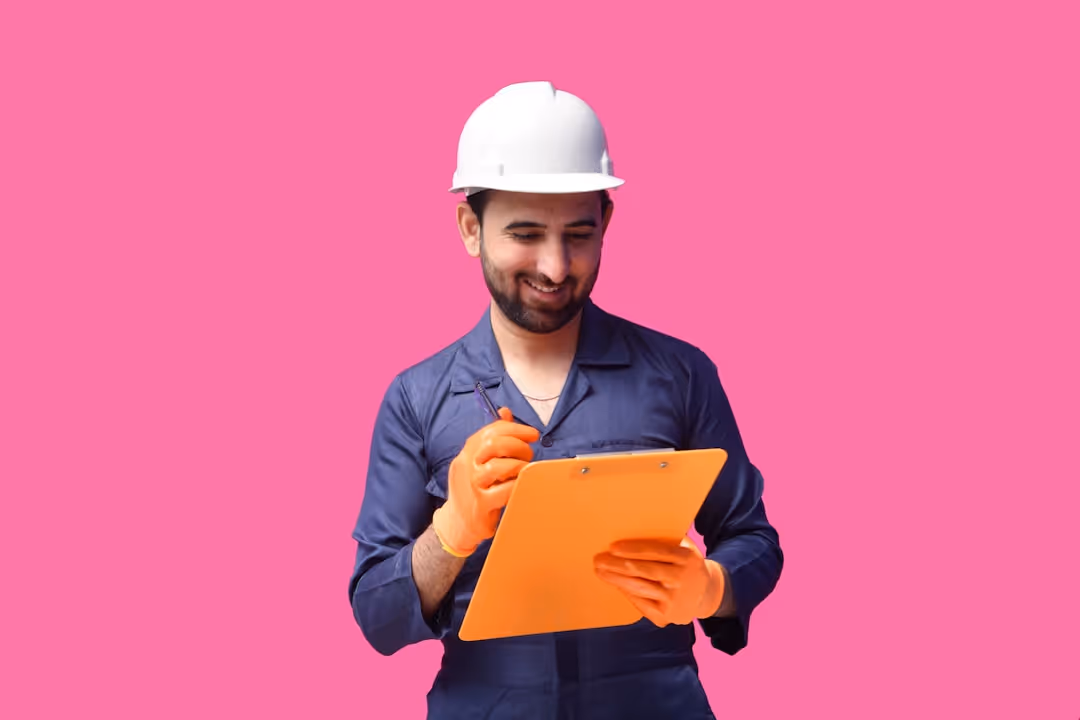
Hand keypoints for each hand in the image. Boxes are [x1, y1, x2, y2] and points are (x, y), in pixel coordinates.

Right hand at [432, 407, 539, 556]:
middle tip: (528, 454)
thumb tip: (505, 412)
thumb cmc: (473, 487)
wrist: (456, 521)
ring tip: (524, 471)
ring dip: (519, 466)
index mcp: (468, 450)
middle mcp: (467, 464)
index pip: (491, 430)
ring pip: (499, 467)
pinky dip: (518, 485)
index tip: (532, 435)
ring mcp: (473, 484)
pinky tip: (520, 486)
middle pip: (494, 444)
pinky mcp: (481, 504)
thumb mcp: (478, 459)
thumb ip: (492, 437)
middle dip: (518, 445)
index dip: (516, 428)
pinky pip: (505, 490)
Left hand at [593, 536, 725, 626]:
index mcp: (688, 558)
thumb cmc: (686, 564)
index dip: (633, 549)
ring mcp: (675, 600)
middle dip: (618, 565)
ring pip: (640, 587)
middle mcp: (682, 579)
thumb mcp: (685, 548)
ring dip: (616, 579)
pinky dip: (627, 593)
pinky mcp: (667, 616)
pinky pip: (642, 603)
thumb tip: (632, 527)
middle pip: (644, 571)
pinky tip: (615, 584)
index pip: (657, 552)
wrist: (707, 595)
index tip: (612, 547)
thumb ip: (667, 540)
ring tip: (600, 571)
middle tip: (598, 559)